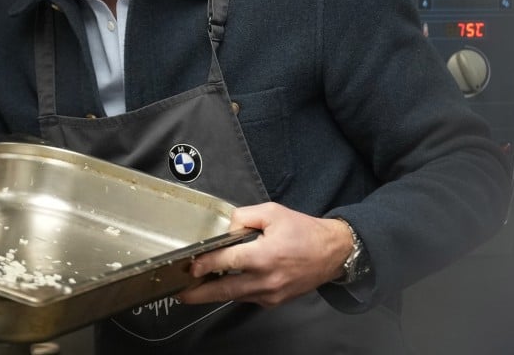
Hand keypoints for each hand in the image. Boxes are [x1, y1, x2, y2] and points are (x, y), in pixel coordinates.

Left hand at [177, 202, 352, 307]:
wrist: (333, 253)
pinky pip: (247, 298)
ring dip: (214, 294)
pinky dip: (234, 292)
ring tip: (194, 290)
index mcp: (264, 255)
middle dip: (199, 294)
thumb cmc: (304, 231)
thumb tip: (227, 229)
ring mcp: (270, 294)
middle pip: (224, 290)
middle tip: (181, 294)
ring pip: (234, 297)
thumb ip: (244, 217)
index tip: (189, 266)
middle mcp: (266, 279)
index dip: (205, 264)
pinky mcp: (274, 301)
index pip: (226, 262)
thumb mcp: (272, 212)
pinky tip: (223, 285)